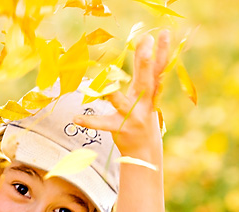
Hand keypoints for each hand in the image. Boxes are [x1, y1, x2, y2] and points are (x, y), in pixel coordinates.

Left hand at [74, 30, 169, 165]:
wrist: (144, 151)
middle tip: (147, 43)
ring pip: (121, 103)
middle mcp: (143, 103)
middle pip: (146, 81)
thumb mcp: (148, 96)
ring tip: (105, 86)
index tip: (163, 33)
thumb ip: (145, 76)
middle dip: (145, 63)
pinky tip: (75, 118)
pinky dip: (89, 121)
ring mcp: (132, 116)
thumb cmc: (143, 117)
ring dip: (113, 94)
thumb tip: (147, 50)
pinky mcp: (119, 128)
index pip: (159, 69)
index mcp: (150, 93)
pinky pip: (102, 124)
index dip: (162, 51)